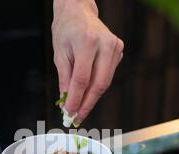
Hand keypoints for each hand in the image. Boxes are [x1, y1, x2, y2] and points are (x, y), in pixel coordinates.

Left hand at [52, 0, 123, 125]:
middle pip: (98, 84)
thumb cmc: (66, 29)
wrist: (79, 11)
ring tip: (80, 109)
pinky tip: (87, 93)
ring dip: (92, 98)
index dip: (76, 99)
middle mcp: (105, 44)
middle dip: (87, 104)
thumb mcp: (59, 53)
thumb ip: (64, 78)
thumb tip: (66, 101)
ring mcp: (115, 47)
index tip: (70, 112)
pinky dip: (97, 87)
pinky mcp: (119, 50)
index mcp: (87, 42)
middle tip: (77, 117)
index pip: (82, 79)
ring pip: (105, 82)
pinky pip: (108, 75)